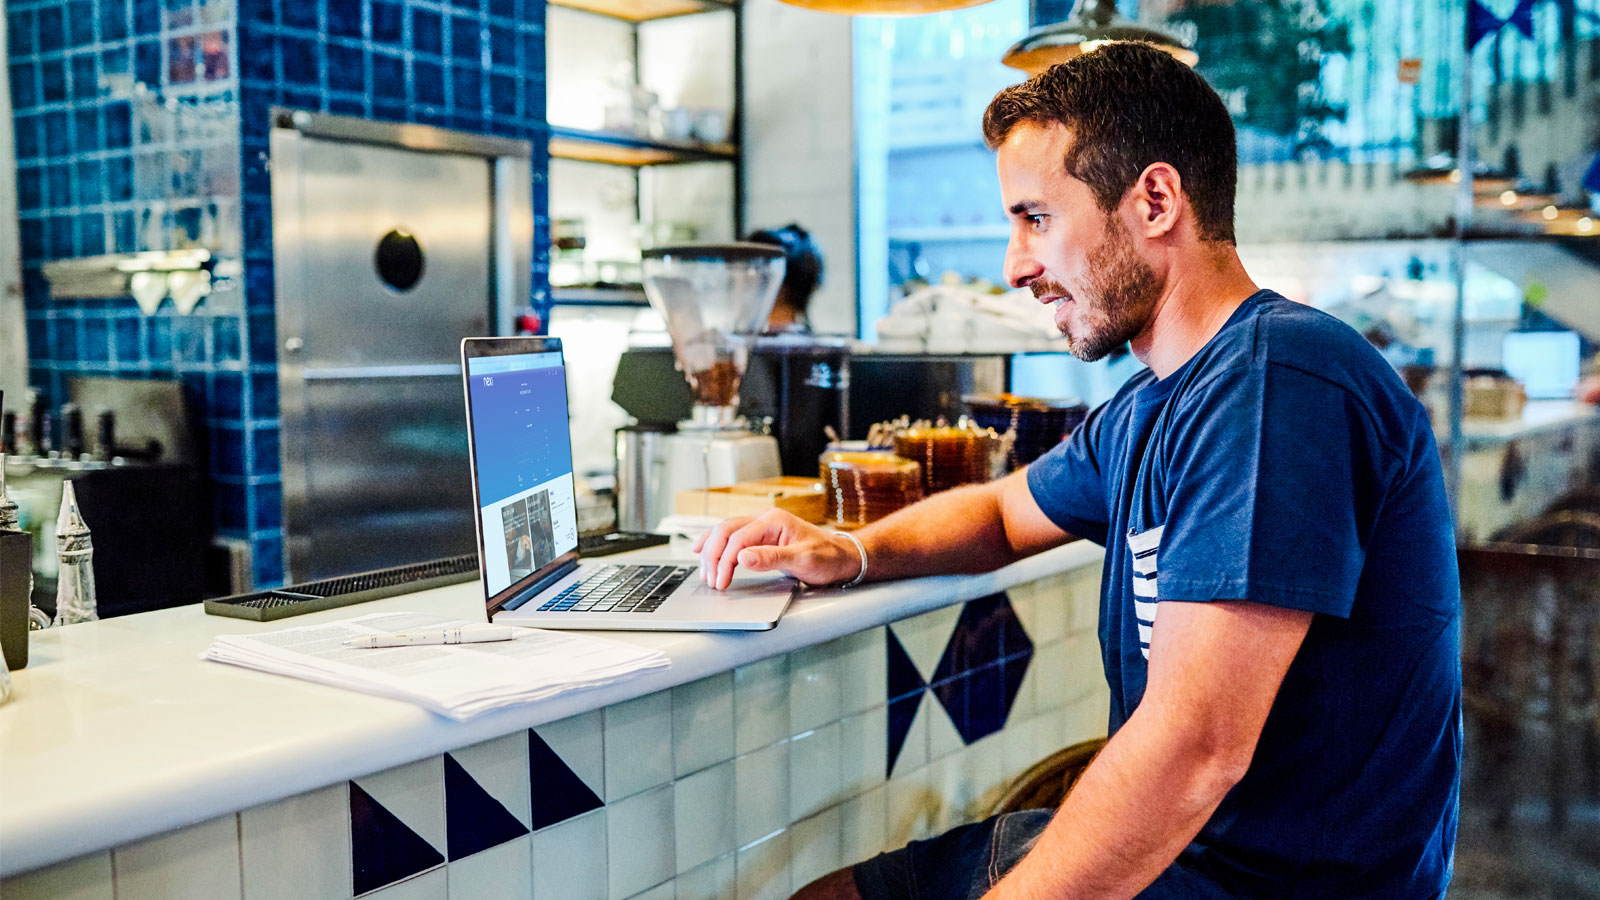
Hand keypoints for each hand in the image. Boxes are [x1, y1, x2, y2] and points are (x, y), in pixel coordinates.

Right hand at [691, 509, 861, 589]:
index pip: (738, 539)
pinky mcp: (760, 536)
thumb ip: (772, 558)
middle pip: (725, 531)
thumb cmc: (827, 558)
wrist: (841, 557)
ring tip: (705, 573)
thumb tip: (742, 557)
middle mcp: (764, 519)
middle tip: (710, 580)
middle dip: (713, 556)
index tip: (721, 582)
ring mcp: (761, 526)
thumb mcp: (803, 560)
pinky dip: (715, 545)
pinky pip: (731, 536)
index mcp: (774, 520)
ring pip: (725, 532)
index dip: (725, 561)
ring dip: (711, 551)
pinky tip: (702, 551)